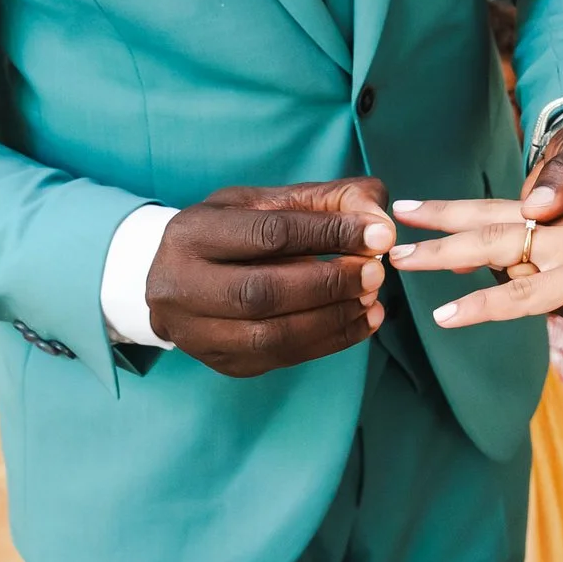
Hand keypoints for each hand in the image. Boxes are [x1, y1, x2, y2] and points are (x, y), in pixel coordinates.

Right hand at [145, 179, 393, 376]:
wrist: (181, 276)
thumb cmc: (236, 230)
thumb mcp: (271, 200)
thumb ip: (330, 200)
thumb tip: (381, 223)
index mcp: (193, 232)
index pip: (268, 235)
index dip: (330, 234)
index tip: (380, 235)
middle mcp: (181, 285)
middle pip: (262, 292)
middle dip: (329, 284)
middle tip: (375, 273)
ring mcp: (196, 332)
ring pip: (269, 335)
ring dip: (332, 319)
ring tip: (372, 299)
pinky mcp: (221, 361)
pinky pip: (279, 359)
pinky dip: (328, 342)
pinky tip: (361, 322)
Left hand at [391, 183, 562, 329]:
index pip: (523, 208)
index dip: (482, 211)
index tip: (444, 213)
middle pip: (494, 216)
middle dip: (443, 217)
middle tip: (397, 216)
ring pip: (492, 246)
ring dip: (442, 254)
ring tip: (398, 261)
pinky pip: (520, 294)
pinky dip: (480, 304)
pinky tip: (446, 316)